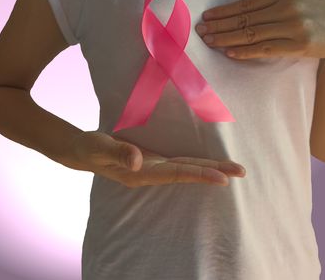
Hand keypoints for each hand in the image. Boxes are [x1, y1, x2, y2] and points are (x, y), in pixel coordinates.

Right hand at [67, 130, 245, 187]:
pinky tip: (209, 161)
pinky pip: (180, 160)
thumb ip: (117, 152)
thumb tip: (137, 161)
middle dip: (213, 173)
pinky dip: (196, 160)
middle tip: (241, 172)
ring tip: (233, 169)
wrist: (83, 150)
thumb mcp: (99, 147)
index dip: (199, 175)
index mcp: (141, 173)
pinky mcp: (153, 159)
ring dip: (209, 167)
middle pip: (188, 173)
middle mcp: (152, 172)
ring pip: (187, 166)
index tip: (222, 178)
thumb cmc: (89, 148)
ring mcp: (154, 166)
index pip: (176, 174)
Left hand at [195, 0, 324, 61]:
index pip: (246, 4)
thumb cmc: (318, 10)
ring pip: (252, 34)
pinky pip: (266, 48)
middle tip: (199, 32)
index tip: (206, 17)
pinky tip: (230, 52)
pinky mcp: (300, 45)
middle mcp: (287, 7)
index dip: (224, 11)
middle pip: (245, 19)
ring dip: (227, 39)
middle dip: (220, 26)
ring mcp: (294, 26)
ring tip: (209, 42)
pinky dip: (246, 51)